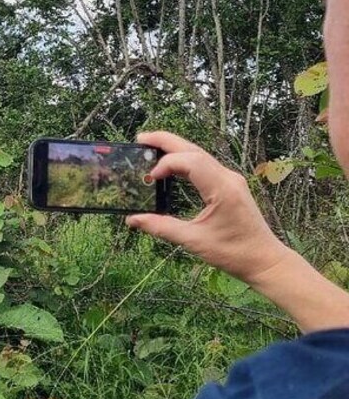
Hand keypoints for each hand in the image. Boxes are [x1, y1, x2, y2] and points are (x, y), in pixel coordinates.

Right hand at [125, 131, 287, 284]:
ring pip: (199, 154)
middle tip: (140, 138)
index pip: (190, 161)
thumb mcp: (193, 241)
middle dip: (166, 141)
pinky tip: (171, 165)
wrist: (264, 260)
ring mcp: (230, 179)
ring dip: (175, 149)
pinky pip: (204, 165)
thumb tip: (132, 219)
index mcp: (222, 189)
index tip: (149, 178)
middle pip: (193, 149)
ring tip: (150, 147)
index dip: (166, 164)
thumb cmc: (234, 253)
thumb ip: (161, 227)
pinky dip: (185, 160)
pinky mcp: (229, 185)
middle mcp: (228, 178)